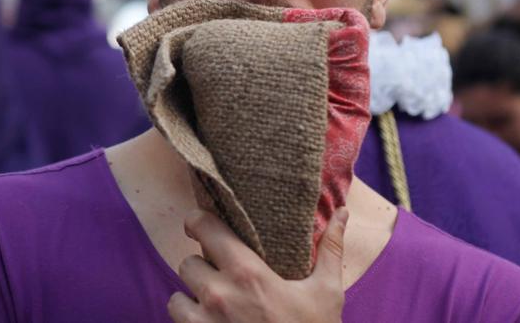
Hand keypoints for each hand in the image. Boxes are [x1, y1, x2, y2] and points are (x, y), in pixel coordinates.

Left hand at [168, 208, 346, 322]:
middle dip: (202, 269)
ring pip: (176, 298)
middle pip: (187, 263)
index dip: (197, 221)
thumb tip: (343, 212)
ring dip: (191, 300)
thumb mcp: (326, 292)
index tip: (199, 225)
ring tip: (213, 307)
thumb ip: (329, 248)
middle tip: (221, 279)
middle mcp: (219, 295)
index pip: (204, 227)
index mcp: (248, 274)